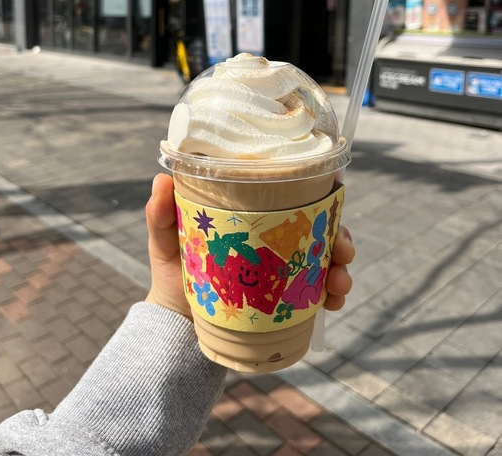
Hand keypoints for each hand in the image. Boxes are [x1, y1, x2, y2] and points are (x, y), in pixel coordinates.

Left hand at [145, 174, 354, 316]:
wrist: (176, 324)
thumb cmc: (174, 272)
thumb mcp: (167, 242)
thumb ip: (161, 215)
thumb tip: (162, 181)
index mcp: (255, 217)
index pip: (295, 199)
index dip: (321, 196)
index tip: (336, 196)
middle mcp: (276, 240)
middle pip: (320, 229)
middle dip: (341, 237)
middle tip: (343, 250)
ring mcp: (284, 269)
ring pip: (327, 260)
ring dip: (342, 268)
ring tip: (339, 283)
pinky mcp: (288, 298)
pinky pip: (319, 294)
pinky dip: (333, 296)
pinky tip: (333, 303)